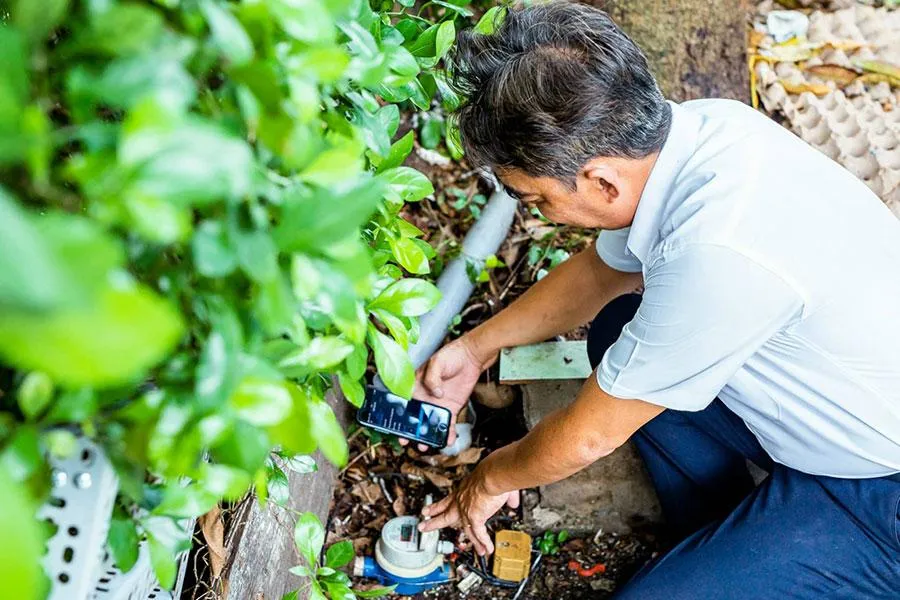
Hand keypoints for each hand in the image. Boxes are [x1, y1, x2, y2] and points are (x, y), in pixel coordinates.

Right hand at [401, 335, 495, 450]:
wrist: (471, 357)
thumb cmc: (451, 355)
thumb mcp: (437, 362)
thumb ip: (432, 377)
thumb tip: (436, 393)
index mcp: (416, 386)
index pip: (405, 402)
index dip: (399, 415)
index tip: (396, 426)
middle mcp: (425, 397)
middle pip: (415, 417)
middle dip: (410, 430)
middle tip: (407, 441)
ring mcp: (438, 404)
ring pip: (429, 423)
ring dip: (427, 435)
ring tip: (425, 445)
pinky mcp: (451, 408)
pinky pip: (448, 423)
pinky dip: (447, 433)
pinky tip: (446, 442)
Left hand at [418, 467, 519, 555]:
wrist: (494, 473)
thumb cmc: (494, 472)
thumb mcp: (496, 483)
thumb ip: (505, 495)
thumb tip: (513, 501)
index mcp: (464, 490)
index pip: (448, 500)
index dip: (438, 506)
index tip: (429, 509)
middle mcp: (462, 500)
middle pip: (445, 514)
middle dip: (434, 522)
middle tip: (423, 526)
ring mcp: (467, 510)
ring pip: (462, 528)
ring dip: (470, 542)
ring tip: (473, 551)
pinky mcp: (475, 517)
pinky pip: (479, 533)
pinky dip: (484, 541)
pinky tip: (487, 548)